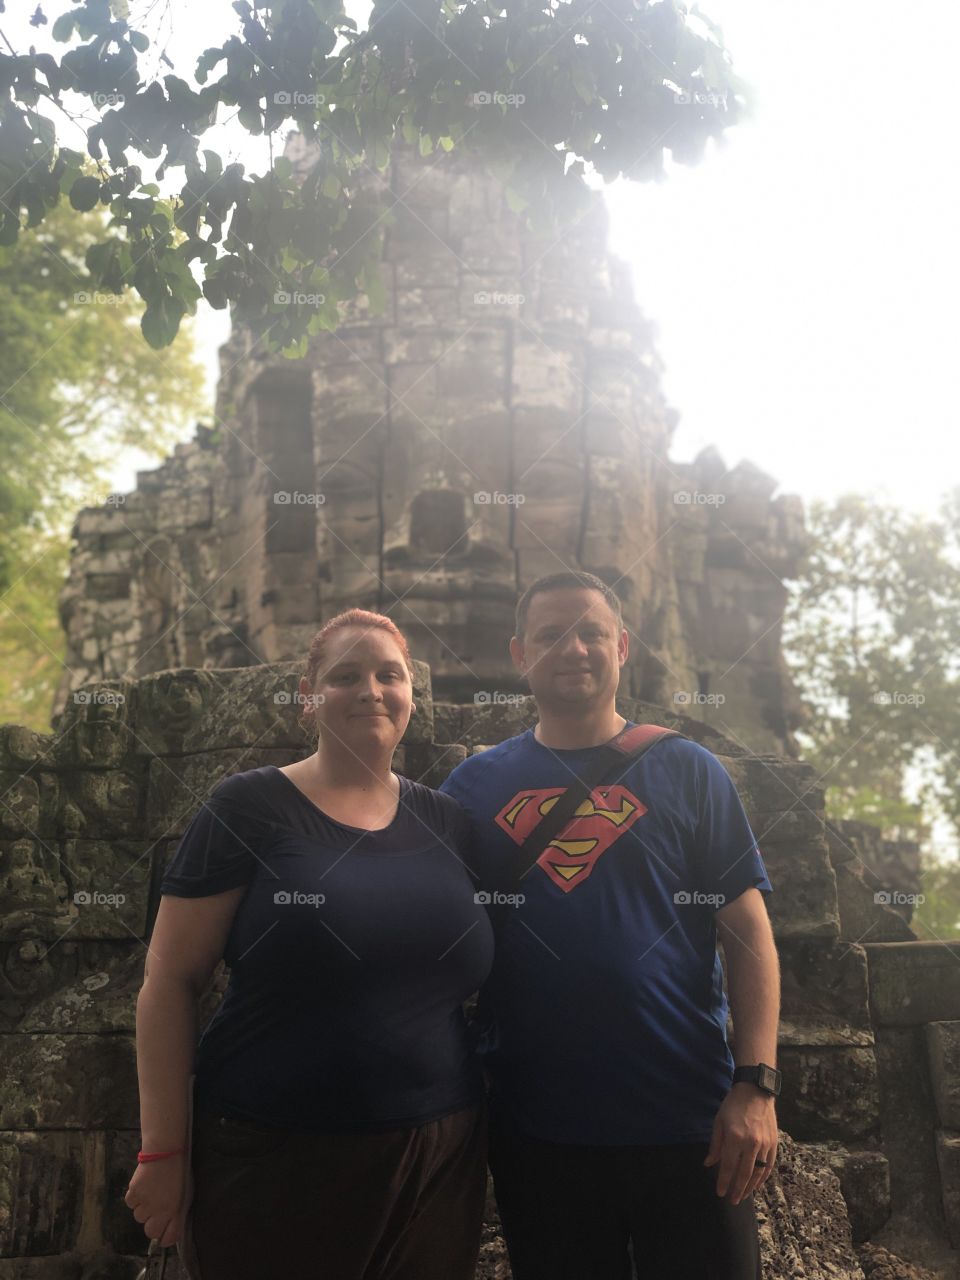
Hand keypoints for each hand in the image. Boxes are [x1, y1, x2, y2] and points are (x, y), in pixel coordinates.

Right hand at [124, 1154, 190, 1247]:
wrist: (165, 1151)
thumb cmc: (179, 1171)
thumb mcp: (186, 1194)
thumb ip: (179, 1213)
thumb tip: (173, 1228)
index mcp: (173, 1210)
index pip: (166, 1238)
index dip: (166, 1236)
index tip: (166, 1231)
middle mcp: (157, 1210)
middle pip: (150, 1231)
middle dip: (153, 1224)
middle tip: (157, 1210)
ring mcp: (144, 1202)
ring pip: (138, 1217)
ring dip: (143, 1209)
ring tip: (151, 1193)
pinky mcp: (133, 1192)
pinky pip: (130, 1203)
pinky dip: (135, 1198)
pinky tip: (142, 1188)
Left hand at [703, 1084, 777, 1204]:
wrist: (756, 1091)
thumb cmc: (733, 1105)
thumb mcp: (719, 1122)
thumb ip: (715, 1145)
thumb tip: (709, 1164)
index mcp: (734, 1138)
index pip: (728, 1166)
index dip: (723, 1181)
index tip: (720, 1193)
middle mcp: (751, 1144)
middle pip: (744, 1174)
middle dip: (737, 1190)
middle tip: (732, 1201)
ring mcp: (764, 1145)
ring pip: (758, 1173)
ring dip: (750, 1187)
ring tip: (743, 1196)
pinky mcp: (774, 1144)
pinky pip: (769, 1166)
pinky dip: (762, 1178)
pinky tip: (756, 1184)